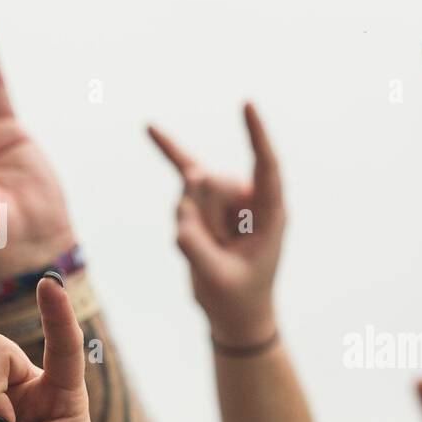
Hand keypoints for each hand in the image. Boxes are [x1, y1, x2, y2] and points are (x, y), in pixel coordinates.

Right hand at [148, 105, 283, 347]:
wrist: (234, 316)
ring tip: (211, 251)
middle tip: (217, 253)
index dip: (258, 137)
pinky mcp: (205, 203)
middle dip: (201, 219)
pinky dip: (168, 151)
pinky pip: (184, 171)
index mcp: (272, 213)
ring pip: (191, 191)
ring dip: (190, 225)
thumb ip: (198, 247)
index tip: (247, 106)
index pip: (267, 167)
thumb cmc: (237, 299)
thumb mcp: (218, 279)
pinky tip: (150, 127)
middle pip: (211, 184)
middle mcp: (251, 197)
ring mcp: (227, 197)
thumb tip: (180, 213)